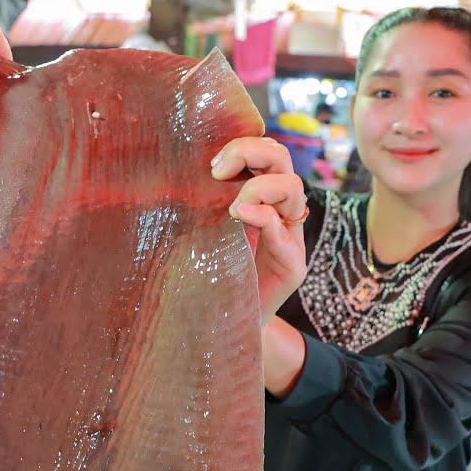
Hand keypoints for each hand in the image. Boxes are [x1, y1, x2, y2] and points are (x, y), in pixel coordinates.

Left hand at [210, 137, 307, 324]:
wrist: (219, 325)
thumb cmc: (204, 275)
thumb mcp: (197, 229)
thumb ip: (200, 201)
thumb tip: (176, 165)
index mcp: (257, 196)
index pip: (266, 151)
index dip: (242, 146)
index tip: (211, 166)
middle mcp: (277, 211)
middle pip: (282, 158)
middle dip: (251, 152)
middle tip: (218, 173)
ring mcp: (289, 238)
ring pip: (293, 187)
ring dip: (259, 187)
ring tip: (230, 208)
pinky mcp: (293, 266)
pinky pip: (286, 231)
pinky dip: (265, 217)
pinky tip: (241, 216)